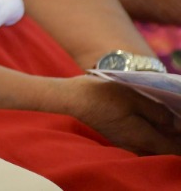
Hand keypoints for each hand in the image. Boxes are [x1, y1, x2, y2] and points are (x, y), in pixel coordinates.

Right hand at [54, 76, 180, 155]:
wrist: (73, 97)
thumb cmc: (103, 94)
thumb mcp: (134, 97)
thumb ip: (157, 112)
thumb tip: (174, 123)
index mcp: (143, 137)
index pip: (174, 149)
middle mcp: (136, 145)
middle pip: (165, 149)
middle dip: (176, 138)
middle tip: (178, 120)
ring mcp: (127, 143)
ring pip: (155, 146)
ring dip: (165, 137)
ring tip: (171, 120)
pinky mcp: (120, 137)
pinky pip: (144, 142)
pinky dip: (154, 135)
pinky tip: (154, 121)